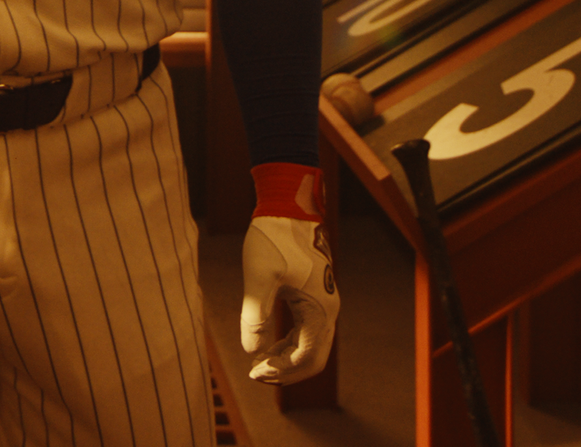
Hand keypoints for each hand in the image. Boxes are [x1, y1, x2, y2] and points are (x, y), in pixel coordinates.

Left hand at [241, 165, 338, 385]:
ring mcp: (325, 301)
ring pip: (312, 345)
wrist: (288, 205)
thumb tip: (252, 352)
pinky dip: (290, 343)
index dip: (281, 372)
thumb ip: (255, 316)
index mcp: (320, 309)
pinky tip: (269, 344)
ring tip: (258, 362)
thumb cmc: (274, 237)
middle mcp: (328, 309)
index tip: (253, 372)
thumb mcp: (259, 277)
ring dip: (288, 359)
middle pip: (314, 358)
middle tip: (256, 374)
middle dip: (287, 371)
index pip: (307, 358)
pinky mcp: (316, 293)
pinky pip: (308, 330)